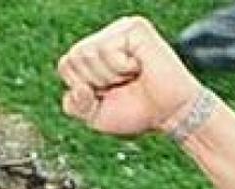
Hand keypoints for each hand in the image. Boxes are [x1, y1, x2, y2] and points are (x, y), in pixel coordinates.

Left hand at [57, 16, 200, 136]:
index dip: (81, 87)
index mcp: (94, 53)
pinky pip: (108, 49)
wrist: (169, 114)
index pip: (66, 65)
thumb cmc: (136, 111)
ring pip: (88, 52)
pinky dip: (121, 67)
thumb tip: (78, 89)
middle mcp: (107, 37)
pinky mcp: (135, 28)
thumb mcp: (94, 115)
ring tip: (131, 76)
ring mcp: (121, 30)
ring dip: (110, 75)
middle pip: (74, 57)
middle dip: (95, 81)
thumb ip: (74, 105)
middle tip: (122, 84)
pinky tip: (139, 67)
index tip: (107, 92)